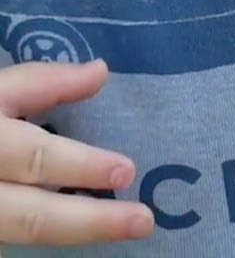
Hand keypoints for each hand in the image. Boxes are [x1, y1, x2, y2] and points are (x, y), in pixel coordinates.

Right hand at [0, 61, 153, 244]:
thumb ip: (38, 83)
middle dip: (88, 222)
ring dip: (73, 234)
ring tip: (121, 229)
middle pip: (27, 216)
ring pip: (16, 234)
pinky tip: (77, 232)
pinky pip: (5, 241)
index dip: (80, 166)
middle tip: (142, 220)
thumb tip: (100, 72)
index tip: (126, 171)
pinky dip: (41, 239)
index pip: (32, 158)